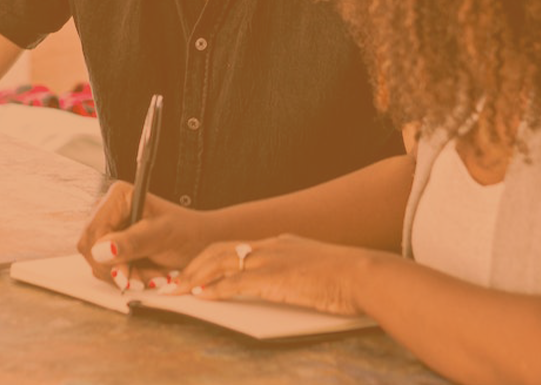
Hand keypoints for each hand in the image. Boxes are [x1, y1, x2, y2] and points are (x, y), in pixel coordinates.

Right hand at [76, 181, 221, 290]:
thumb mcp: (162, 236)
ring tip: (154, 275)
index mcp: (117, 197)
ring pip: (97, 263)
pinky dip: (127, 277)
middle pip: (90, 249)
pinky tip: (147, 275)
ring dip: (125, 276)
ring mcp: (109, 229)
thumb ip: (132, 242)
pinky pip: (107, 269)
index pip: (93, 232)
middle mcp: (108, 210)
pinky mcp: (113, 247)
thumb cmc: (187, 233)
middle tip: (144, 279)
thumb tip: (100, 250)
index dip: (104, 257)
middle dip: (117, 269)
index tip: (125, 274)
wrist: (201, 243)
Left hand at [173, 234, 378, 316]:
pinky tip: (201, 297)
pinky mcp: (275, 278)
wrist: (366, 275)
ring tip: (177, 291)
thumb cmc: (349, 278)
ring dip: (195, 277)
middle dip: (193, 266)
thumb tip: (287, 285)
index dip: (210, 259)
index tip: (194, 272)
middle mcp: (271, 246)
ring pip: (221, 262)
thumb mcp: (316, 269)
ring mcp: (272, 260)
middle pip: (219, 250)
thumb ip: (296, 273)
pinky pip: (236, 282)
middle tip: (174, 282)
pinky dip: (215, 289)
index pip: (235, 246)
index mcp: (281, 243)